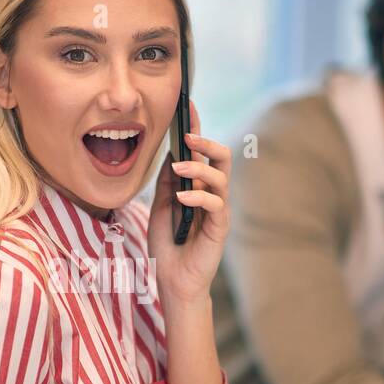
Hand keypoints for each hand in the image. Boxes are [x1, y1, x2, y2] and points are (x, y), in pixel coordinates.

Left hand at [147, 99, 231, 306]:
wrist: (173, 278)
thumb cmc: (169, 242)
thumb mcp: (161, 204)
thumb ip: (167, 180)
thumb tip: (169, 151)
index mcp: (198, 185)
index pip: (201, 151)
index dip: (197, 126)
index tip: (187, 104)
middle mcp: (212, 193)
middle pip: (221, 157)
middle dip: (206, 141)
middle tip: (187, 135)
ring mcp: (218, 209)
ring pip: (221, 176)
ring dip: (199, 167)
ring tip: (178, 168)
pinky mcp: (220, 226)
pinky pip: (216, 203)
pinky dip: (198, 195)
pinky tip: (182, 197)